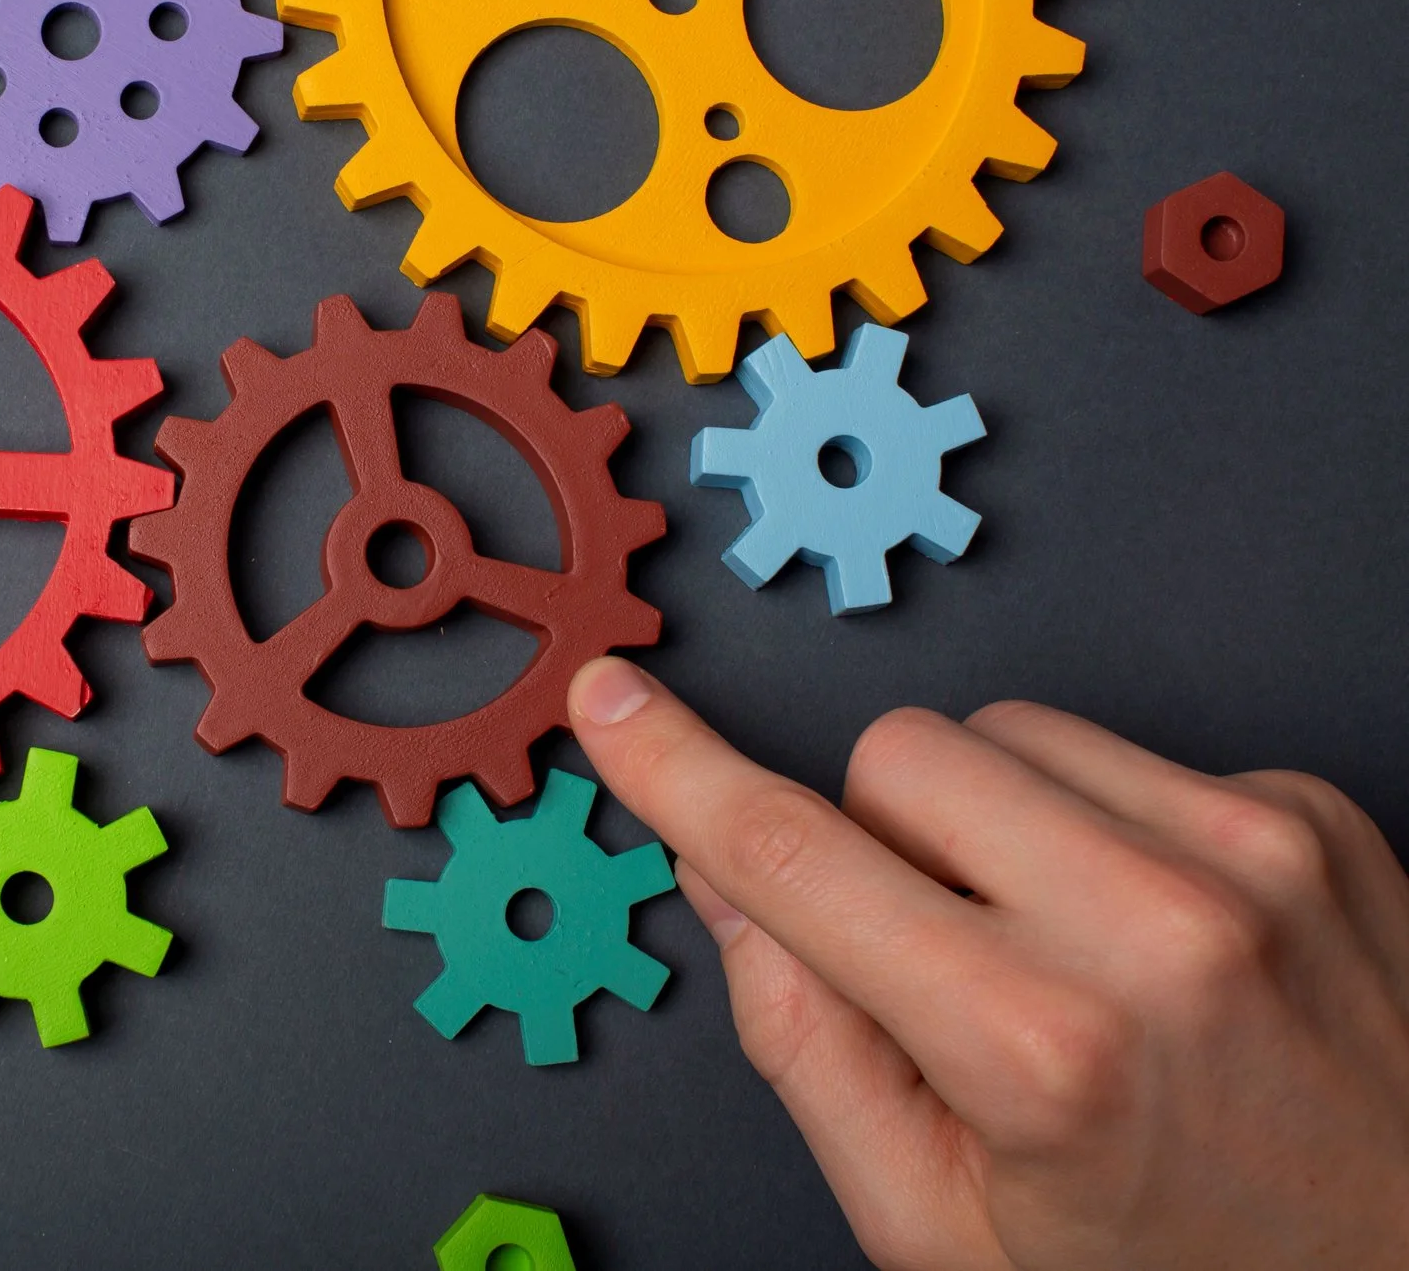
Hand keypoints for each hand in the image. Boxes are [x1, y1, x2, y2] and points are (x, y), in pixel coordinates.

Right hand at [568, 657, 1408, 1269]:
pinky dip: (1104, 826)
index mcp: (1039, 1047)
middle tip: (946, 964)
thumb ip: (808, 1049)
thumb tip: (725, 884)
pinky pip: (1122, 751)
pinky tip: (1155, 935)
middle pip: (898, 757)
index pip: (795, 859)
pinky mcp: (1310, 810)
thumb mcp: (945, 1229)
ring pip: (1006, 732)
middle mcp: (1156, 924)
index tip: (611, 705)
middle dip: (884, 843)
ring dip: (994, 823)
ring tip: (1064, 950)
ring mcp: (1250, 852)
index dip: (679, 774)